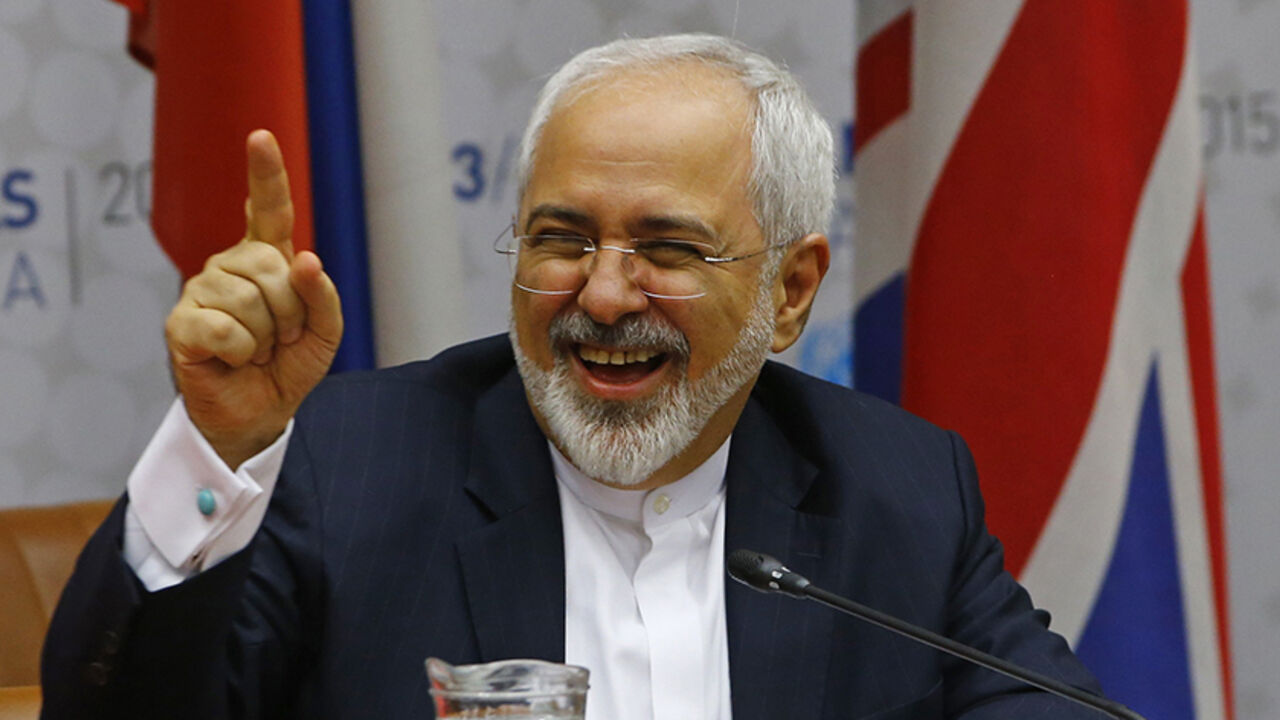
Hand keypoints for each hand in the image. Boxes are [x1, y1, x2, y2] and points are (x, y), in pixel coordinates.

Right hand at [165, 130, 342, 468]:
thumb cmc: (290, 366)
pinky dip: (241, 352)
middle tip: (283, 338)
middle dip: (291, 311)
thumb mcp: (325, 333)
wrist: (260, 412)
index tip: (261, 136)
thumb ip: (324, 296)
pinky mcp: (181, 323)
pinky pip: (223, 327)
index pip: (267, 210)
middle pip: (271, 264)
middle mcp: (230, 266)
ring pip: (248, 299)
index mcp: (266, 260)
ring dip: (268, 336)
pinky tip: (234, 359)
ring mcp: (201, 291)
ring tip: (258, 350)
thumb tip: (307, 260)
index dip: (265, 174)